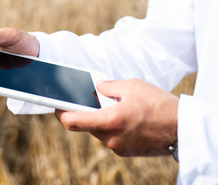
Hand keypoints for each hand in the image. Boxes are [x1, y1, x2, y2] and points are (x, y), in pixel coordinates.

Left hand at [55, 79, 178, 156]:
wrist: (183, 128)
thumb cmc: (159, 105)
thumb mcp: (132, 86)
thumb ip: (108, 86)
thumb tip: (96, 87)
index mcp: (109, 121)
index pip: (72, 121)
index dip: (60, 113)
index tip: (55, 105)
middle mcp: (111, 138)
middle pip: (86, 125)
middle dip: (86, 111)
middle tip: (91, 98)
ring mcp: (118, 147)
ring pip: (99, 131)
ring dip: (101, 118)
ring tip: (115, 105)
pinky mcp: (126, 151)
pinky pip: (111, 137)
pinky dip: (112, 126)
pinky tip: (124, 116)